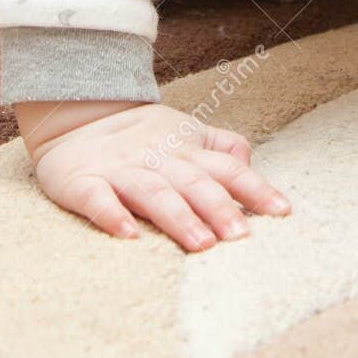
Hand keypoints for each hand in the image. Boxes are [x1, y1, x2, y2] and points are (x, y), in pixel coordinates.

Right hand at [15, 99, 290, 250]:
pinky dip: (111, 215)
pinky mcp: (83, 182)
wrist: (74, 114)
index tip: (282, 211)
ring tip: (201, 244)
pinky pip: (97, 199)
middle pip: (194, 183)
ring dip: (178, 217)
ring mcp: (121, 171)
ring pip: (154, 193)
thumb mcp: (185, 132)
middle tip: (241, 236)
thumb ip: (220, 148)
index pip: (227, 168)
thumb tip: (250, 161)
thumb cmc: (140, 134)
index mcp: (185, 150)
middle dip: (219, 208)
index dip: (254, 188)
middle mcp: (158, 159)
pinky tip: (127, 235)